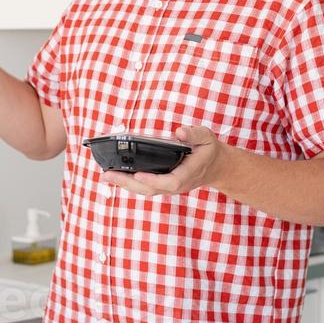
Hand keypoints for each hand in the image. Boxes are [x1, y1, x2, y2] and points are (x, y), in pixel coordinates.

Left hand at [101, 125, 226, 195]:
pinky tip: (117, 176)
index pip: (170, 182)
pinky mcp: (164, 185)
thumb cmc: (209, 151)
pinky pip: (145, 187)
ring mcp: (169, 187)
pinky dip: (130, 183)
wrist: (217, 167)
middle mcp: (177, 185)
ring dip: (125, 184)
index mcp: (188, 174)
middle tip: (107, 175)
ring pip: (145, 190)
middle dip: (128, 183)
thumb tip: (180, 132)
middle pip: (151, 190)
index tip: (138, 174)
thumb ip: (195, 134)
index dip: (153, 180)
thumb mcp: (207, 138)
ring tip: (106, 176)